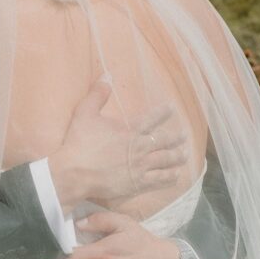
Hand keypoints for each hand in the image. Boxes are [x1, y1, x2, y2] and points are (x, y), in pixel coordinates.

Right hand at [47, 78, 187, 210]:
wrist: (74, 173)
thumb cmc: (79, 143)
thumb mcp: (85, 113)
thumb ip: (98, 94)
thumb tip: (107, 75)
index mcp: (130, 130)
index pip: (152, 118)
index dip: (164, 112)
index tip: (173, 108)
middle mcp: (140, 147)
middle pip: (164, 141)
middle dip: (176, 137)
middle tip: (184, 135)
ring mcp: (141, 167)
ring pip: (166, 160)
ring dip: (177, 157)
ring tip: (185, 154)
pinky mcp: (138, 184)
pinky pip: (160, 180)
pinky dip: (170, 177)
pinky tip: (176, 176)